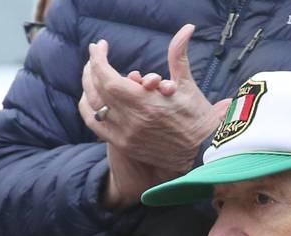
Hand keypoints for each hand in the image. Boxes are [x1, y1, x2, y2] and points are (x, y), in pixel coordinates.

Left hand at [79, 25, 230, 208]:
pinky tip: (91, 98)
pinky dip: (89, 109)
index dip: (98, 59)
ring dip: (88, 87)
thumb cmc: (197, 117)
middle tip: (96, 57)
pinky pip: (96, 126)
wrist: (202, 152)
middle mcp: (132, 120)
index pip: (107, 78)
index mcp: (146, 103)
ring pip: (94, 107)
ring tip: (92, 74)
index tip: (100, 46)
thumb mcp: (187, 84)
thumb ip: (178, 54)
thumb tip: (187, 29)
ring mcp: (126, 135)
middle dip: (92, 68)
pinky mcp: (124, 145)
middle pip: (98, 90)